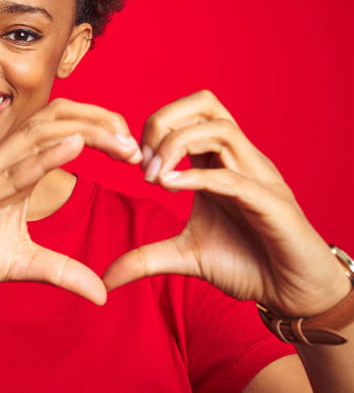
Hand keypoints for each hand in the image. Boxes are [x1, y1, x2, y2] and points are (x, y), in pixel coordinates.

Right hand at [0, 99, 142, 305]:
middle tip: (137, 144)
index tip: (134, 150)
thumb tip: (102, 293)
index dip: (99, 130)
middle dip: (100, 123)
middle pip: (54, 120)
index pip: (60, 130)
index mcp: (13, 169)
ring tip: (120, 142)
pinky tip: (73, 148)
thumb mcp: (21, 264)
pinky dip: (43, 158)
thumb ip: (61, 271)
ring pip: (36, 136)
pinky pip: (10, 173)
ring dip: (83, 134)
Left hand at [103, 90, 350, 316]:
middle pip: (205, 103)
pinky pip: (233, 177)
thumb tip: (106, 277)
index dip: (154, 127)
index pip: (188, 113)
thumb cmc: (246, 265)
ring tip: (153, 178)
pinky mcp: (271, 205)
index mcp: (218, 162)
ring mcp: (258, 178)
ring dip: (176, 146)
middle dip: (164, 121)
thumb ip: (145, 258)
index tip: (133, 162)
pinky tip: (168, 188)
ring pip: (220, 129)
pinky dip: (196, 178)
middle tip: (142, 161)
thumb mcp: (184, 257)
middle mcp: (240, 161)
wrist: (292, 293)